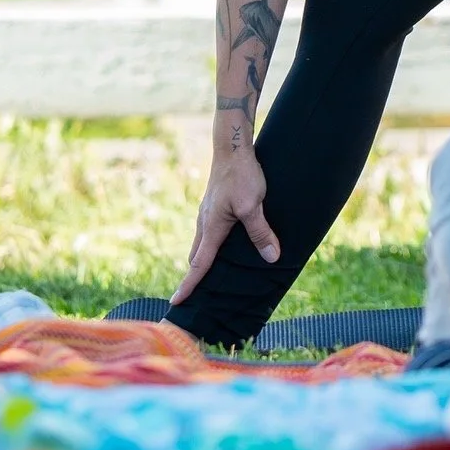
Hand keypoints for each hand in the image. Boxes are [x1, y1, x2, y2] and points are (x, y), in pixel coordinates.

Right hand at [170, 145, 280, 306]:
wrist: (232, 146)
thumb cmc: (242, 175)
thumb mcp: (254, 206)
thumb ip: (261, 233)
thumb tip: (271, 258)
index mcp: (211, 228)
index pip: (198, 264)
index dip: (189, 285)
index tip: (177, 302)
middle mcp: (205, 222)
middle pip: (197, 256)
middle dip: (196, 275)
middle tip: (198, 295)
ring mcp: (208, 212)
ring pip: (203, 243)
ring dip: (205, 259)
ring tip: (215, 274)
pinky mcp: (214, 204)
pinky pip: (210, 231)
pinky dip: (212, 244)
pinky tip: (226, 243)